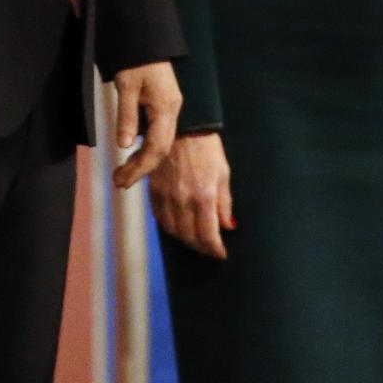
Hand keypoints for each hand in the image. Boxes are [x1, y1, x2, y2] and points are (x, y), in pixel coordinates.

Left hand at [111, 61, 180, 186]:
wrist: (147, 40)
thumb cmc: (136, 60)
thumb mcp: (127, 86)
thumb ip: (127, 116)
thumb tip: (124, 146)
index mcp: (166, 108)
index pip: (158, 146)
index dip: (142, 166)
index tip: (124, 180)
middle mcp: (172, 112)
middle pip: (161, 149)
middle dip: (141, 169)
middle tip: (120, 183)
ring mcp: (170, 111)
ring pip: (160, 144)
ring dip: (142, 162)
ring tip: (123, 176)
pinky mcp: (164, 109)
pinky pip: (158, 136)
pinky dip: (145, 150)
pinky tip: (133, 159)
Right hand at [151, 132, 232, 258]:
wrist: (182, 129)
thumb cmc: (207, 149)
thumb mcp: (223, 174)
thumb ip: (224, 203)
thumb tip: (228, 226)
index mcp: (204, 196)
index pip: (208, 235)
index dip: (215, 249)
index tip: (221, 254)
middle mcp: (183, 199)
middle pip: (190, 237)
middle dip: (201, 248)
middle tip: (209, 250)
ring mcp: (166, 196)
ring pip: (173, 231)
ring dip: (185, 240)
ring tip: (195, 241)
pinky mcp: (154, 190)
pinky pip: (160, 218)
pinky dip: (169, 227)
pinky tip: (178, 227)